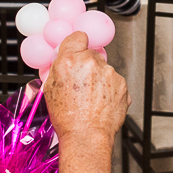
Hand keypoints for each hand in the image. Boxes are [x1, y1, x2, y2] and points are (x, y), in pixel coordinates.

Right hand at [43, 31, 128, 145]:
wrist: (86, 136)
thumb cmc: (67, 118)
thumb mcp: (51, 89)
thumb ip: (60, 68)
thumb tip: (64, 60)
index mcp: (69, 60)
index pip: (78, 36)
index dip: (78, 44)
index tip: (78, 49)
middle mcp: (91, 62)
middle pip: (91, 54)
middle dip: (87, 66)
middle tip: (82, 83)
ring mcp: (109, 73)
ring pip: (104, 69)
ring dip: (99, 79)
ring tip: (90, 98)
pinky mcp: (122, 83)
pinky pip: (114, 82)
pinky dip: (109, 89)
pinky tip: (100, 102)